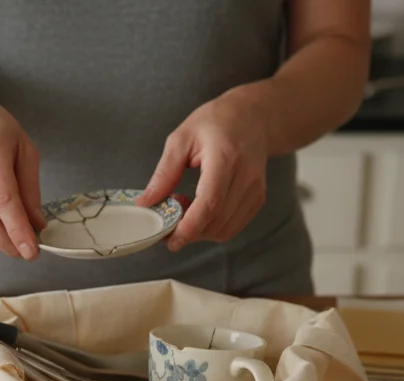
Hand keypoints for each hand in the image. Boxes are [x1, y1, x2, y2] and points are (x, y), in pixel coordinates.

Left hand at [135, 92, 269, 251]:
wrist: (252, 117)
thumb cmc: (215, 122)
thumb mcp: (181, 139)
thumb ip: (164, 173)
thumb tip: (146, 202)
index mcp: (225, 157)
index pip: (210, 202)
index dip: (189, 227)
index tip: (170, 239)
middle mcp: (245, 176)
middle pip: (216, 221)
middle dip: (188, 230)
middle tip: (169, 218)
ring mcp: (255, 189)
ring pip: (225, 229)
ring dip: (200, 230)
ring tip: (185, 208)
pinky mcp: (257, 199)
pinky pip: (233, 226)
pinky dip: (212, 227)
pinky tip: (201, 210)